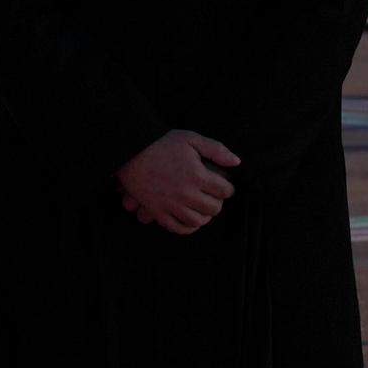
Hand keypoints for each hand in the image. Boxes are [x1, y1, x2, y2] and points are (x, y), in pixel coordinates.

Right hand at [118, 131, 239, 233]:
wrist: (131, 151)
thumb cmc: (161, 143)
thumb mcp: (191, 139)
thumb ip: (216, 150)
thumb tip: (236, 162)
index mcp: (198, 176)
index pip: (225, 190)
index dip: (228, 188)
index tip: (224, 184)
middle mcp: (186, 194)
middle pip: (214, 208)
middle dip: (218, 202)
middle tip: (214, 196)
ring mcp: (171, 205)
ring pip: (198, 221)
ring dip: (204, 215)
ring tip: (203, 207)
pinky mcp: (157, 211)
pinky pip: (177, 228)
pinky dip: (188, 228)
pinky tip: (190, 220)